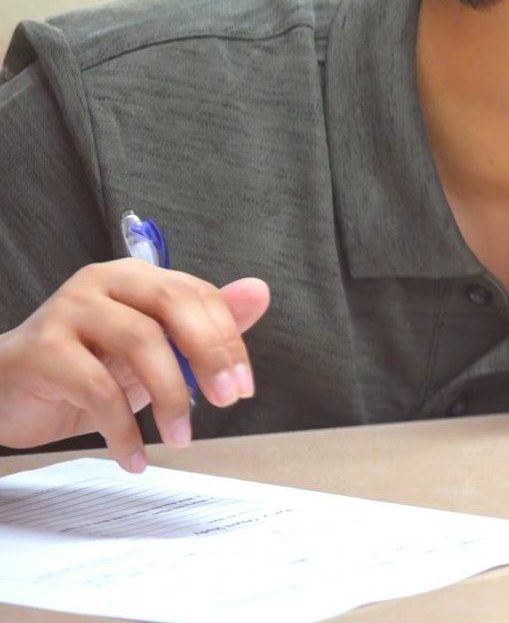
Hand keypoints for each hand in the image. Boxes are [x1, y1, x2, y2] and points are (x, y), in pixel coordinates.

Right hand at [0, 259, 269, 471]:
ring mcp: (68, 311)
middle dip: (209, 355)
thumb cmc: (83, 370)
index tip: (243, 387)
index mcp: (137, 277)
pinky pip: (97, 389)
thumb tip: (259, 292)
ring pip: (139, 342)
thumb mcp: (152, 352)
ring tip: (180, 438)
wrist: (4, 394)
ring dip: (169, 397)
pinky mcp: (41, 349)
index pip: (198, 295)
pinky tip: (135, 456)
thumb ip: (205, 325)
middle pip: (173, 305)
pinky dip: (123, 429)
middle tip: (226, 401)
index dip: (229, 340)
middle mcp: (104, 283)